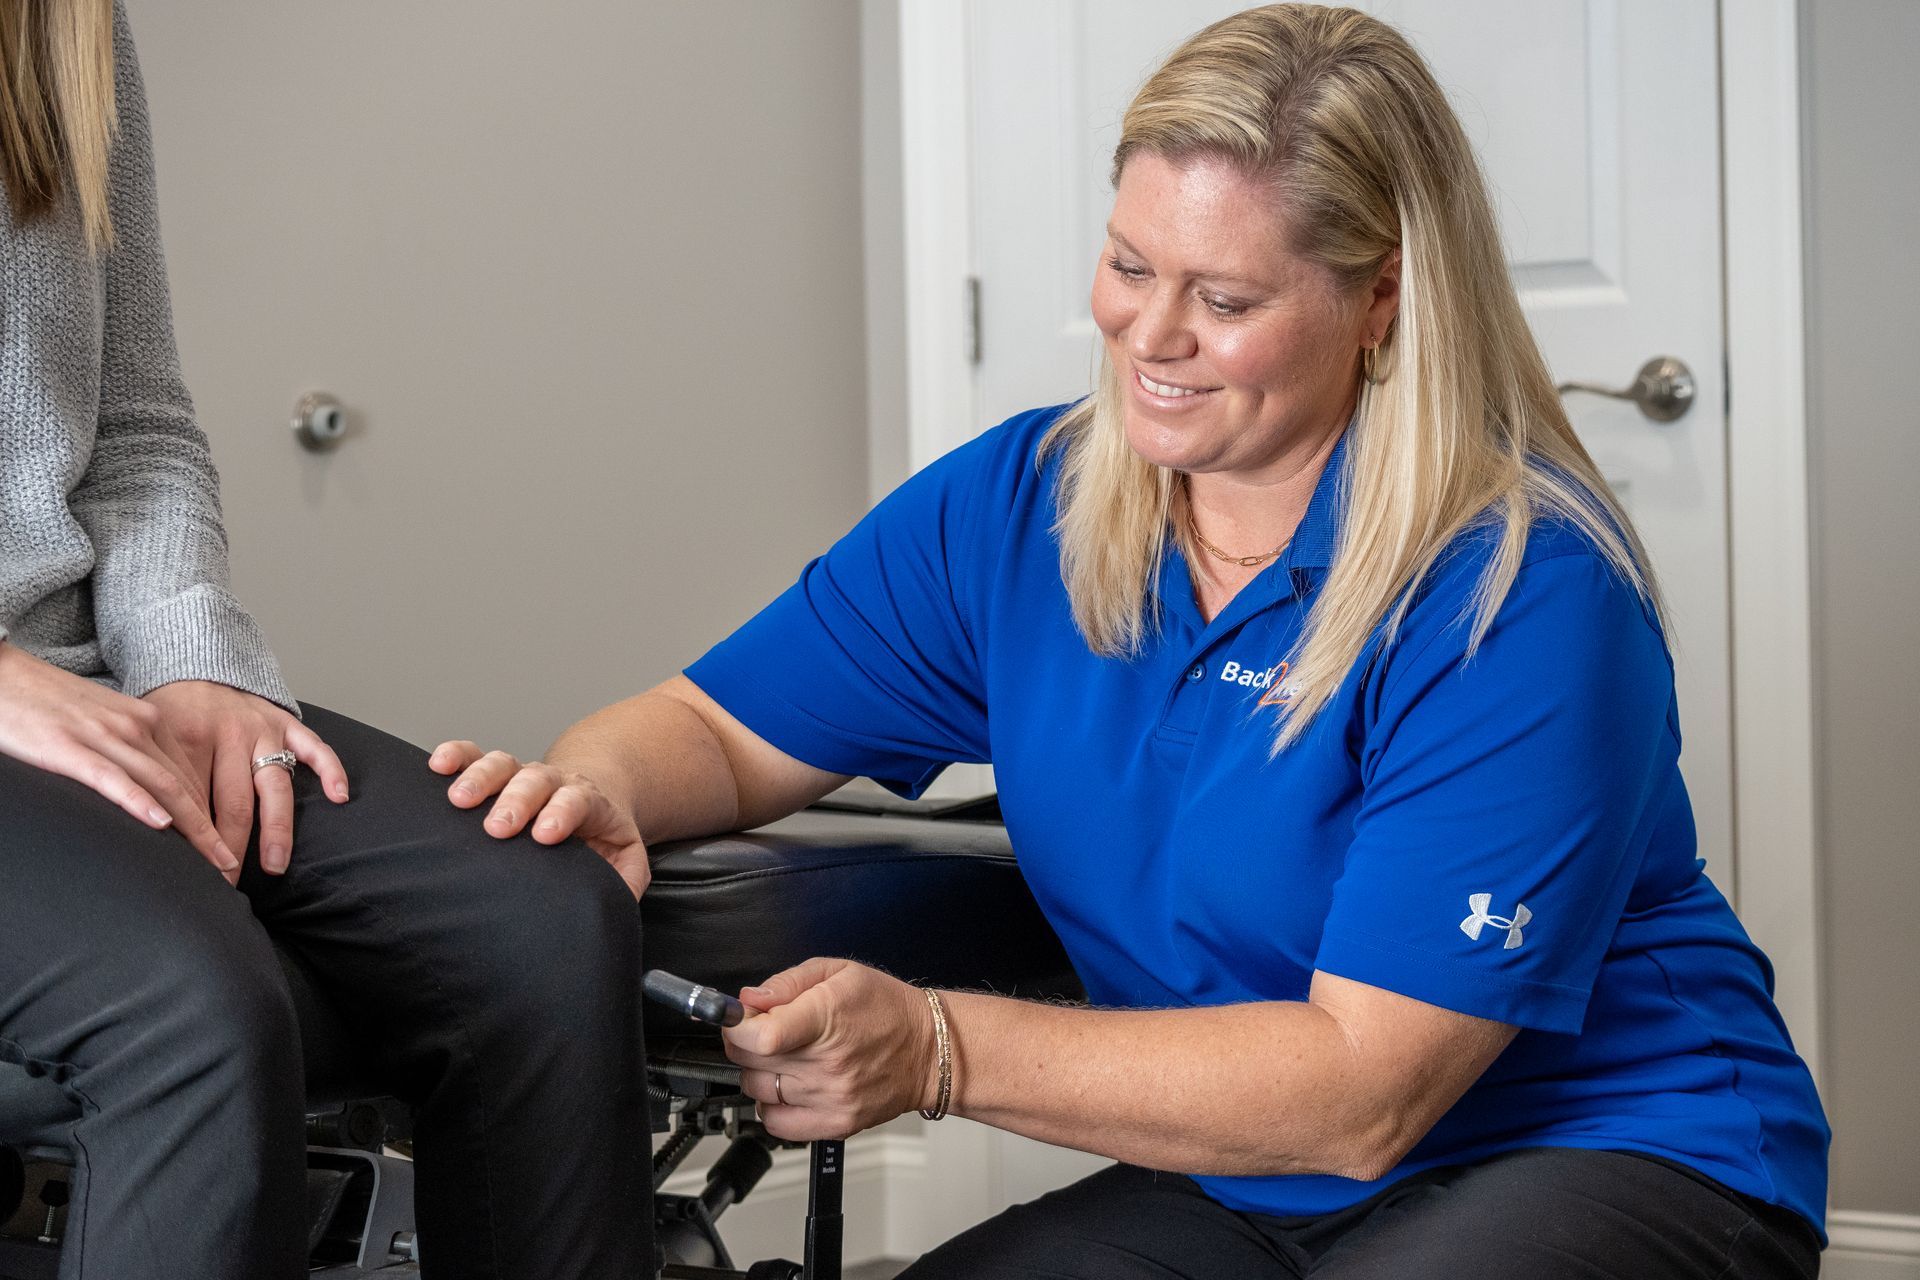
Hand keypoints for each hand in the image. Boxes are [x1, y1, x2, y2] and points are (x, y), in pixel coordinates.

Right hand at [0, 644, 238, 878]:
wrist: (0, 674)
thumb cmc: (48, 704)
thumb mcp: (103, 723)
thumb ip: (131, 751)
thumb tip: (153, 794)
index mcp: (148, 720)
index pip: (192, 775)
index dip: (213, 815)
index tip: (227, 847)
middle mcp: (136, 725)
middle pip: (186, 785)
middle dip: (211, 831)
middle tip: (230, 868)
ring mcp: (104, 735)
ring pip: (163, 785)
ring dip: (193, 829)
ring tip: (212, 862)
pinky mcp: (68, 746)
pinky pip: (112, 778)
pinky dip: (140, 802)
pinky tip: (161, 824)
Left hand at [142, 680, 348, 874]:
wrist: (191, 667)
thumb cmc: (167, 714)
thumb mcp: (150, 743)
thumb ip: (159, 780)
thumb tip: (160, 833)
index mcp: (190, 739)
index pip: (196, 802)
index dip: (197, 843)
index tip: (197, 877)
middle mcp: (231, 734)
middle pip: (235, 803)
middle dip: (233, 848)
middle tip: (229, 884)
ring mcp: (264, 728)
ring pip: (275, 786)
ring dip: (277, 829)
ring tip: (276, 863)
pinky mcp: (287, 722)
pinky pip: (315, 746)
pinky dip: (330, 769)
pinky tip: (339, 795)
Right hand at [428, 741, 650, 898]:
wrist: (591, 798)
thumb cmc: (601, 835)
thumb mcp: (625, 856)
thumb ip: (628, 877)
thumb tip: (619, 900)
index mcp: (589, 802)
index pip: (579, 801)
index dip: (562, 813)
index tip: (545, 834)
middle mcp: (554, 783)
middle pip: (537, 781)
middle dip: (517, 802)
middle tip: (498, 827)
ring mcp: (523, 775)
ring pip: (503, 764)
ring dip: (480, 778)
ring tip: (459, 799)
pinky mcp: (496, 773)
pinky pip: (474, 756)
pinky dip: (457, 757)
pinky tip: (439, 765)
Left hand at [721, 958, 940, 1141]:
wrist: (929, 1051)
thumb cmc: (886, 1009)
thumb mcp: (839, 972)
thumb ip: (788, 983)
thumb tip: (750, 1000)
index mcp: (826, 1019)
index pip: (759, 1036)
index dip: (738, 1026)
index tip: (741, 1019)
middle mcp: (827, 1063)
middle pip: (751, 1062)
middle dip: (746, 1043)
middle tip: (764, 1031)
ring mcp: (830, 1098)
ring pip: (758, 1091)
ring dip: (760, 1072)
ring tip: (784, 1057)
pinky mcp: (835, 1123)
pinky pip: (776, 1124)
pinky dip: (771, 1105)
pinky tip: (788, 1086)